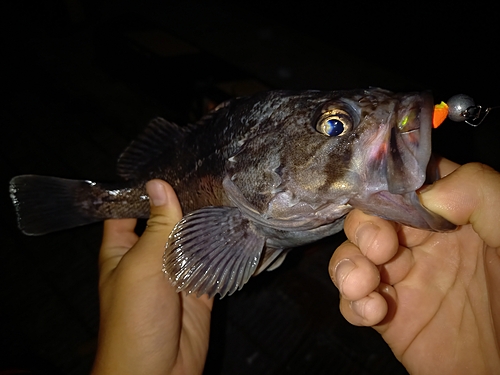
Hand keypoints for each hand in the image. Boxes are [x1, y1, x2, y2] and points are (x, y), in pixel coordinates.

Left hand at [91, 180, 212, 374]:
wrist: (157, 374)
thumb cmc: (134, 319)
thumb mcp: (140, 267)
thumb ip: (156, 228)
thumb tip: (159, 185)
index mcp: (122, 250)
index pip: (127, 211)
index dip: (142, 191)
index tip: (166, 165)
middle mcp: (148, 256)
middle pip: (165, 222)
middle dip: (183, 202)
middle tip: (207, 173)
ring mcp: (175, 272)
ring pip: (191, 240)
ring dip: (205, 223)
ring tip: (226, 191)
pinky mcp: (199, 287)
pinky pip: (212, 262)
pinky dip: (222, 247)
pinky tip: (237, 225)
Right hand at [330, 159, 499, 373]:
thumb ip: (478, 192)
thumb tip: (426, 196)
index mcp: (449, 215)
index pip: (403, 185)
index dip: (386, 188)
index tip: (388, 202)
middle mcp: (420, 242)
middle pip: (368, 217)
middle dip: (363, 228)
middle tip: (380, 249)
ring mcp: (400, 278)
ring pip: (350, 256)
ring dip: (347, 265)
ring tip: (364, 286)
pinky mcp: (386, 314)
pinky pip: (351, 300)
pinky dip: (352, 303)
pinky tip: (373, 312)